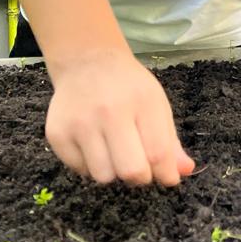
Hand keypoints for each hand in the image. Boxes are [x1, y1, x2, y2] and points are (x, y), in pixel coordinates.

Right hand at [45, 49, 194, 185]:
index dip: (165, 173)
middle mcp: (109, 112)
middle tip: (141, 167)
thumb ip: (170, 141)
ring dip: (114, 172)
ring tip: (116, 153)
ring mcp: (79, 124)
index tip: (168, 178)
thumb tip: (184, 172)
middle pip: (130, 170)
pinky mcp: (56, 134)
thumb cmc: (129, 87)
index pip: (157, 152)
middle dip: (140, 178)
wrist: (87, 63)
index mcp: (142, 102)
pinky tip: (95, 146)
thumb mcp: (157, 105)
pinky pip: (80, 171)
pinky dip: (92, 167)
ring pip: (103, 176)